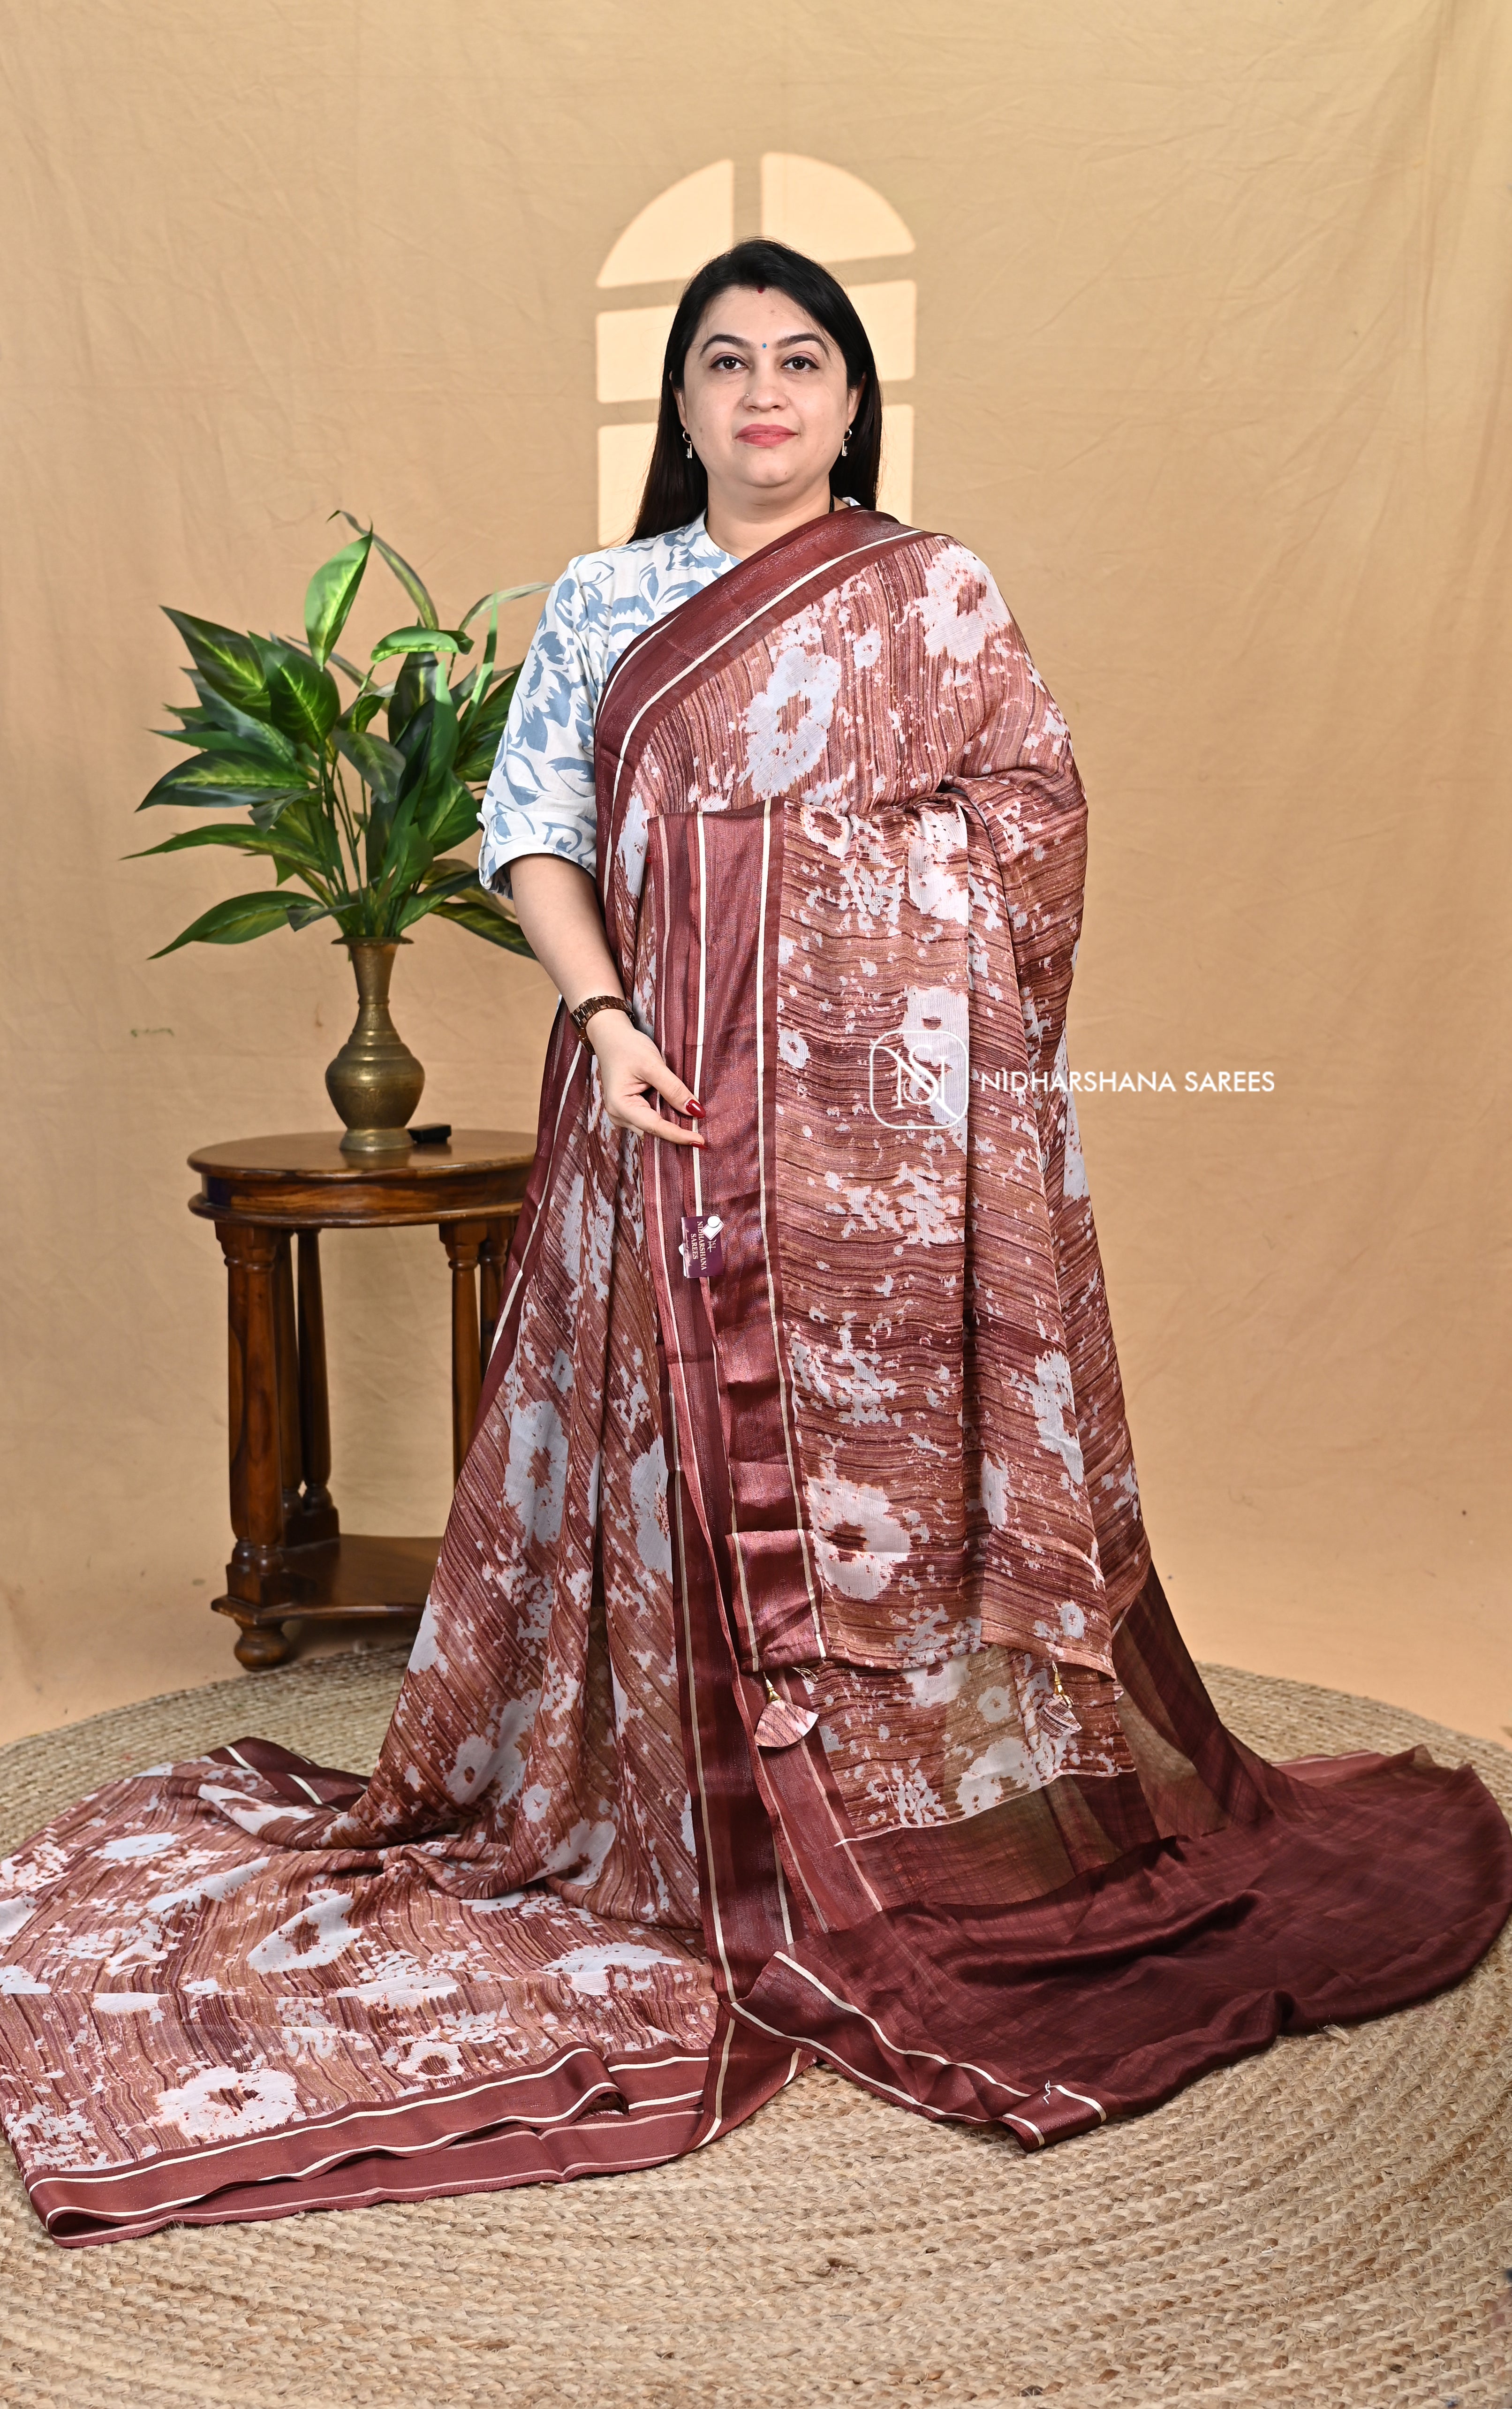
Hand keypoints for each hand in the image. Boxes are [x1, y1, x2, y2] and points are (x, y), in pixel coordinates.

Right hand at [585, 1009, 705, 1146]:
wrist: (611, 1036)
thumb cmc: (628, 1047)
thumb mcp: (653, 1065)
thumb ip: (673, 1089)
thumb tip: (695, 1111)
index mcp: (620, 1106)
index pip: (654, 1127)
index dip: (678, 1135)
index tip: (700, 1141)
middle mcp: (619, 1115)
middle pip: (653, 1133)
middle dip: (677, 1134)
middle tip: (704, 1138)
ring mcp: (623, 1115)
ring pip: (652, 1129)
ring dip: (673, 1128)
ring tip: (696, 1129)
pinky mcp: (630, 1110)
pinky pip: (650, 1121)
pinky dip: (666, 1119)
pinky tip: (682, 1119)